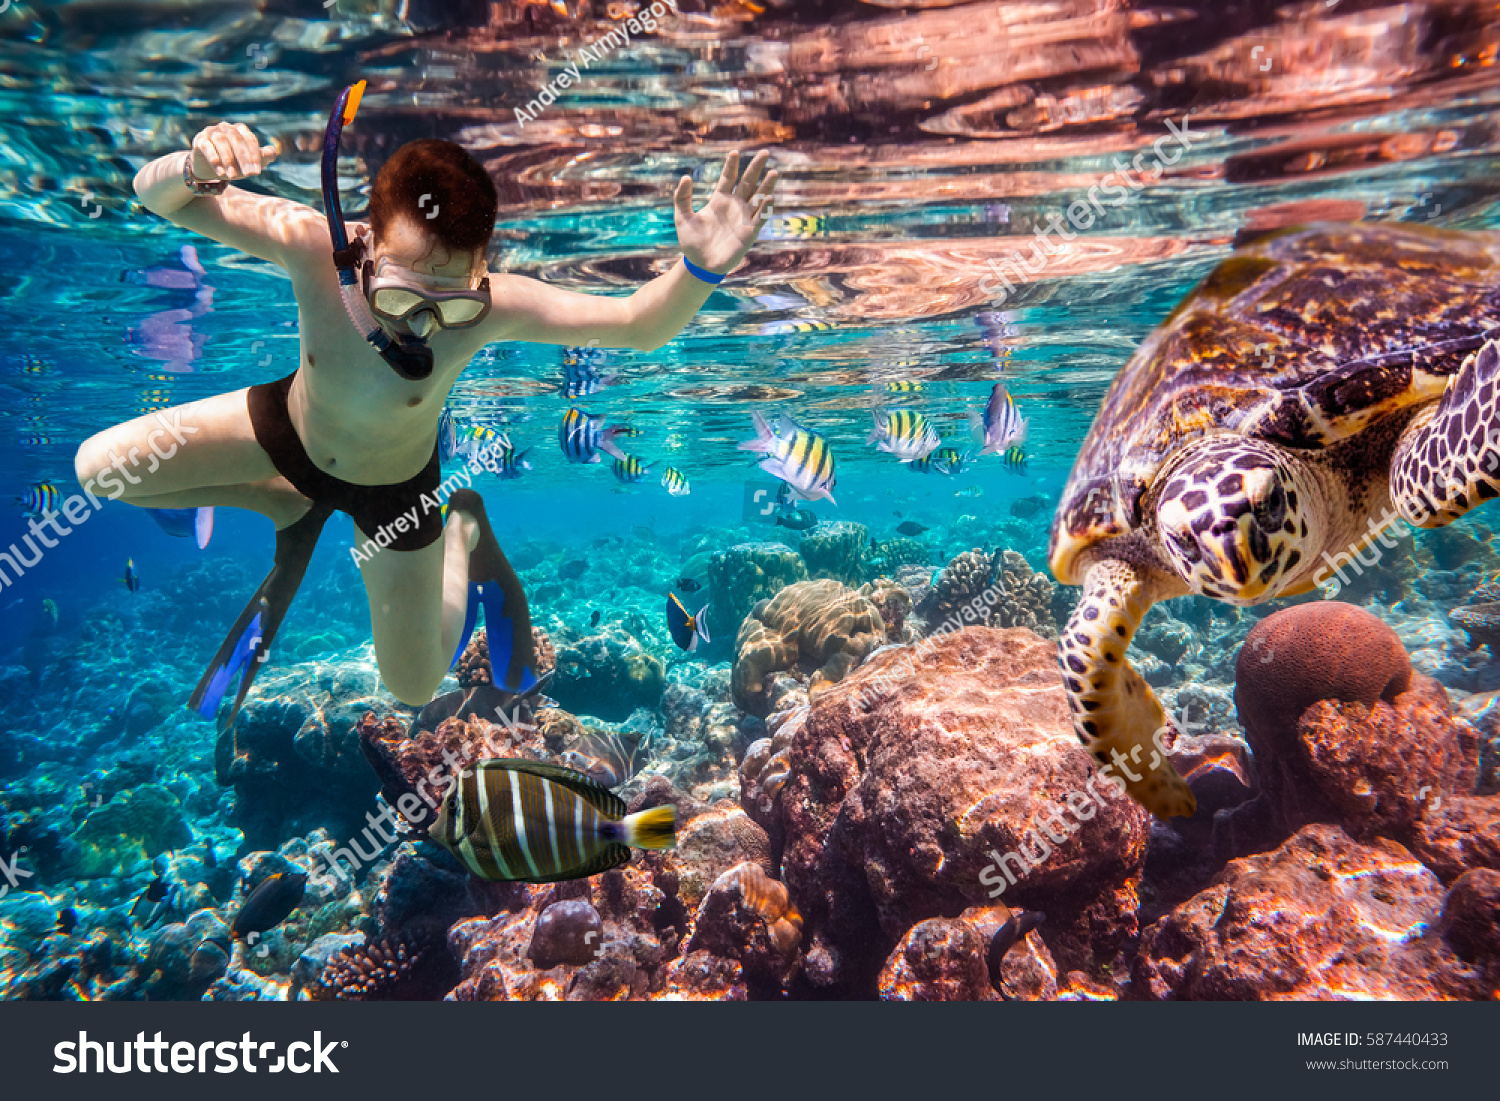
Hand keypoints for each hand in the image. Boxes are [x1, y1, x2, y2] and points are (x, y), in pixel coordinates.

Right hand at [190, 122, 278, 181]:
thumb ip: (263, 157)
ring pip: (221, 141)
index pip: (250, 139)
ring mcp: (211, 132)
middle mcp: (226, 127)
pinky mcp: (199, 140)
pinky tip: (220, 173)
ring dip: (228, 160)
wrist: (209, 169)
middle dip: (244, 158)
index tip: (257, 172)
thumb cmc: (234, 164)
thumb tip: (272, 152)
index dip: (255, 156)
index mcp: (240, 130)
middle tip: (248, 175)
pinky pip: (207, 147)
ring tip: (233, 176)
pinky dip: (214, 160)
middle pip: (236, 139)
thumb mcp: (250, 163)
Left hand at [673, 150, 777, 275]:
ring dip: (766, 185)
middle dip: (756, 168)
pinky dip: (765, 208)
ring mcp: (743, 218)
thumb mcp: (682, 217)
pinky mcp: (749, 232)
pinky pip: (759, 218)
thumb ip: (682, 197)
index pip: (729, 178)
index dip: (732, 165)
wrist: (700, 265)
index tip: (735, 152)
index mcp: (719, 200)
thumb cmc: (691, 242)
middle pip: (748, 182)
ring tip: (773, 172)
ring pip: (758, 197)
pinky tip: (768, 197)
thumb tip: (686, 177)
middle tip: (765, 153)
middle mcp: (734, 206)